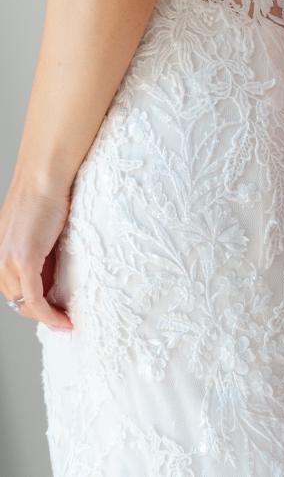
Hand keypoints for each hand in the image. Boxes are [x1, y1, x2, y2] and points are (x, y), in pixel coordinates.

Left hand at [0, 184, 71, 329]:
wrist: (45, 174)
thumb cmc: (48, 192)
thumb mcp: (39, 225)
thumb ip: (40, 248)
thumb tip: (55, 268)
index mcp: (0, 250)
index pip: (11, 288)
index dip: (31, 304)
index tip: (53, 312)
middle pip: (15, 299)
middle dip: (39, 313)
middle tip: (63, 320)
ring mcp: (8, 259)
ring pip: (23, 302)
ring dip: (45, 316)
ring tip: (66, 321)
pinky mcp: (24, 259)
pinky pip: (34, 297)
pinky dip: (48, 313)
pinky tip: (63, 319)